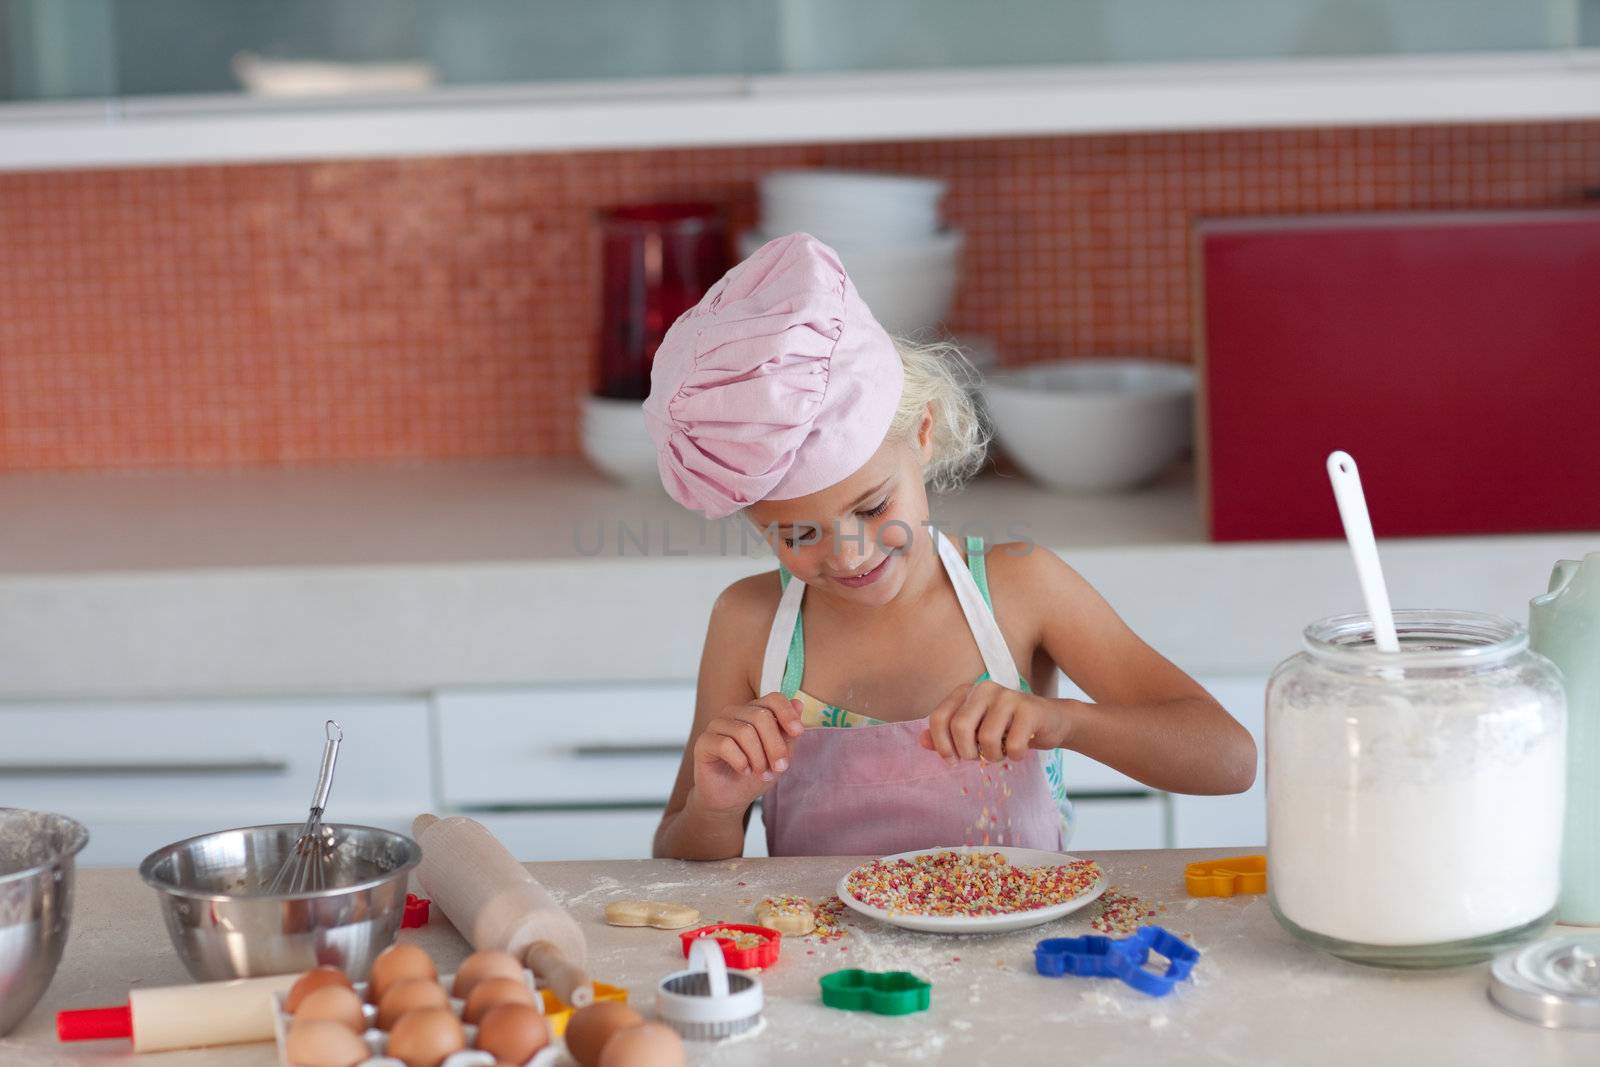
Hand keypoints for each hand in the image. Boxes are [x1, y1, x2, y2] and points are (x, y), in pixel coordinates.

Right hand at [690, 694, 804, 813]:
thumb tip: (798, 703)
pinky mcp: (703, 742)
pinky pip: (726, 744)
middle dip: (775, 745)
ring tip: (760, 772)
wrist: (731, 799)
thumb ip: (788, 732)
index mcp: (754, 711)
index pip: (773, 699)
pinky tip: (744, 771)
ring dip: (758, 758)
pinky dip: (740, 762)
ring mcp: (716, 725)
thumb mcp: (780, 755)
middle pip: (760, 716)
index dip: (787, 713)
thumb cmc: (756, 775)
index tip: (798, 733)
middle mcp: (734, 713)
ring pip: (744, 731)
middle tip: (779, 768)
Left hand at [918, 681, 1069, 763]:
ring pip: (987, 738)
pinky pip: (1013, 745)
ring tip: (1001, 752)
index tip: (951, 761)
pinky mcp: (1030, 709)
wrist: (1051, 722)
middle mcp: (985, 688)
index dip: (941, 744)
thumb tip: (920, 742)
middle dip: (967, 752)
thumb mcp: (975, 731)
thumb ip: (948, 735)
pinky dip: (1015, 756)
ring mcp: (1008, 696)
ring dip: (993, 756)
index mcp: (966, 691)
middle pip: (960, 727)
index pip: (939, 717)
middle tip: (978, 758)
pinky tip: (1020, 750)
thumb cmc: (1007, 728)